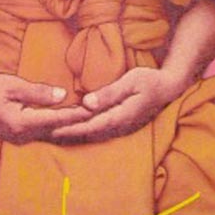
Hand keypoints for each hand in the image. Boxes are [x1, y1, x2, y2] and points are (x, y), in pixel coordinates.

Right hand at [0, 73, 93, 144]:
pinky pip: (46, 134)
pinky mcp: (21, 137)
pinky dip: (60, 129)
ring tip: (93, 122)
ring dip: (71, 128)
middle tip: (101, 117)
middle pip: (58, 131)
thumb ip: (38, 92)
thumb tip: (62, 95)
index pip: (56, 118)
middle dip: (79, 124)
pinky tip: (73, 125)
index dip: (77, 113)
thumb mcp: (13, 85)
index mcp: (21, 122)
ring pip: (53, 135)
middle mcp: (23, 135)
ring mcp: (21, 139)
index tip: (94, 108)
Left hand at [50, 67, 187, 142]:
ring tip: (53, 134)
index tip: (53, 128)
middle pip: (89, 133)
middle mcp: (121, 126)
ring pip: (93, 134)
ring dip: (74, 134)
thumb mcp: (130, 81)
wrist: (169, 87)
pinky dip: (84, 131)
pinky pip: (99, 131)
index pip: (90, 124)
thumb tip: (88, 104)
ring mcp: (122, 128)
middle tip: (44, 134)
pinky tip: (73, 129)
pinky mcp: (122, 125)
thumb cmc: (149, 80)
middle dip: (67, 134)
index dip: (71, 127)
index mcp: (121, 116)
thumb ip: (110, 93)